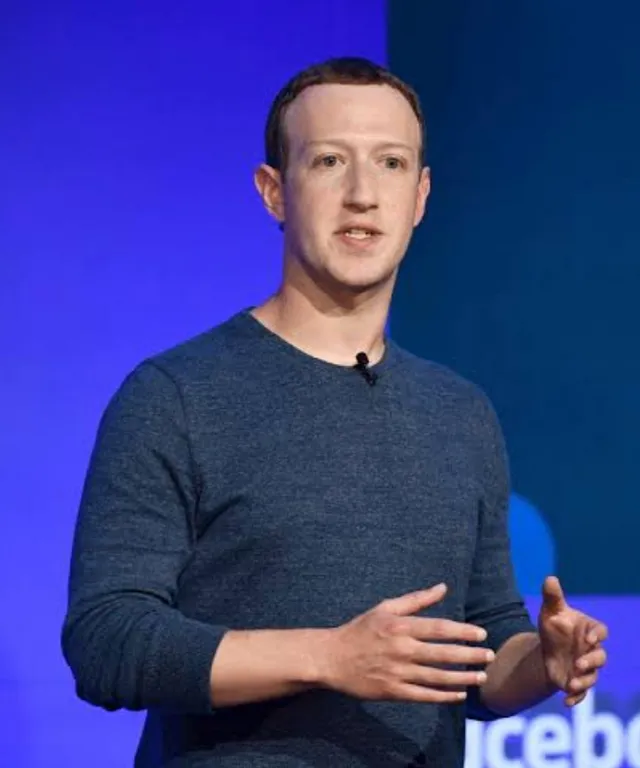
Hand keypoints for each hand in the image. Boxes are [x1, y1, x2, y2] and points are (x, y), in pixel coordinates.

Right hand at [320, 583, 494, 703]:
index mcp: (399, 626)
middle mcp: (401, 649)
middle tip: (490, 656)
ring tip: (481, 677)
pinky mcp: (392, 691)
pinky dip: (443, 696)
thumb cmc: (361, 629)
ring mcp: (397, 672)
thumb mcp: (385, 608)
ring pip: (437, 678)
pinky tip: (459, 694)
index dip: (462, 631)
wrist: (332, 658)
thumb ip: (416, 599)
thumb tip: (443, 587)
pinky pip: (424, 696)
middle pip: (442, 654)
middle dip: (469, 655)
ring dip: (462, 678)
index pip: (438, 628)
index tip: (481, 634)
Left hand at [539, 576, 607, 706]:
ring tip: (572, 683)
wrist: (546, 647)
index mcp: (589, 630)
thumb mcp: (550, 611)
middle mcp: (591, 650)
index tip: (590, 638)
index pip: (600, 632)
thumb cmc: (553, 625)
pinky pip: (581, 693)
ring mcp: (586, 668)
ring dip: (584, 682)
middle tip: (579, 664)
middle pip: (600, 657)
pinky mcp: (577, 682)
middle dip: (592, 662)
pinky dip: (575, 698)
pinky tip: (566, 702)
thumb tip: (549, 578)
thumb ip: (552, 597)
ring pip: (592, 677)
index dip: (598, 635)